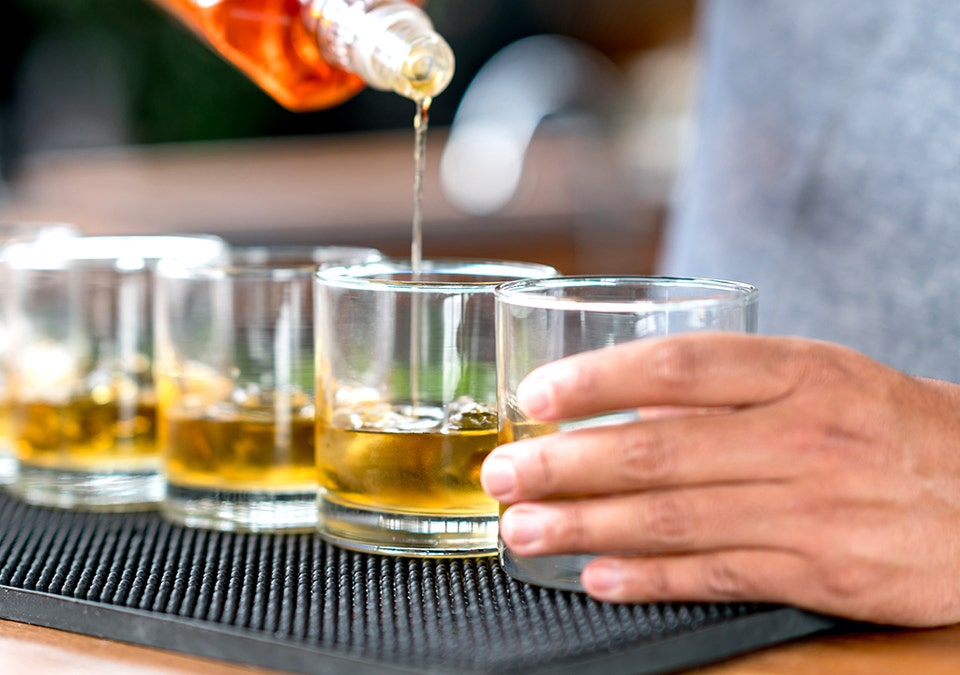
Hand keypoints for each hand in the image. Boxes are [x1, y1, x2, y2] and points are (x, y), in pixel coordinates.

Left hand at [481, 332, 959, 626]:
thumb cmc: (891, 430)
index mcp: (801, 371)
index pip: (677, 366)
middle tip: (503, 474)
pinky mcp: (822, 571)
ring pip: (674, 516)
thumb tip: (623, 406)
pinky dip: (648, 577)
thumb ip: (731, 390)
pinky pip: (716, 573)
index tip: (534, 395)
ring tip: (522, 530)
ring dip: (585, 525)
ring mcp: (813, 507)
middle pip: (658, 448)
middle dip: (564, 464)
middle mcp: (802, 435)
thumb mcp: (826, 380)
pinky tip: (595, 576)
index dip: (595, 380)